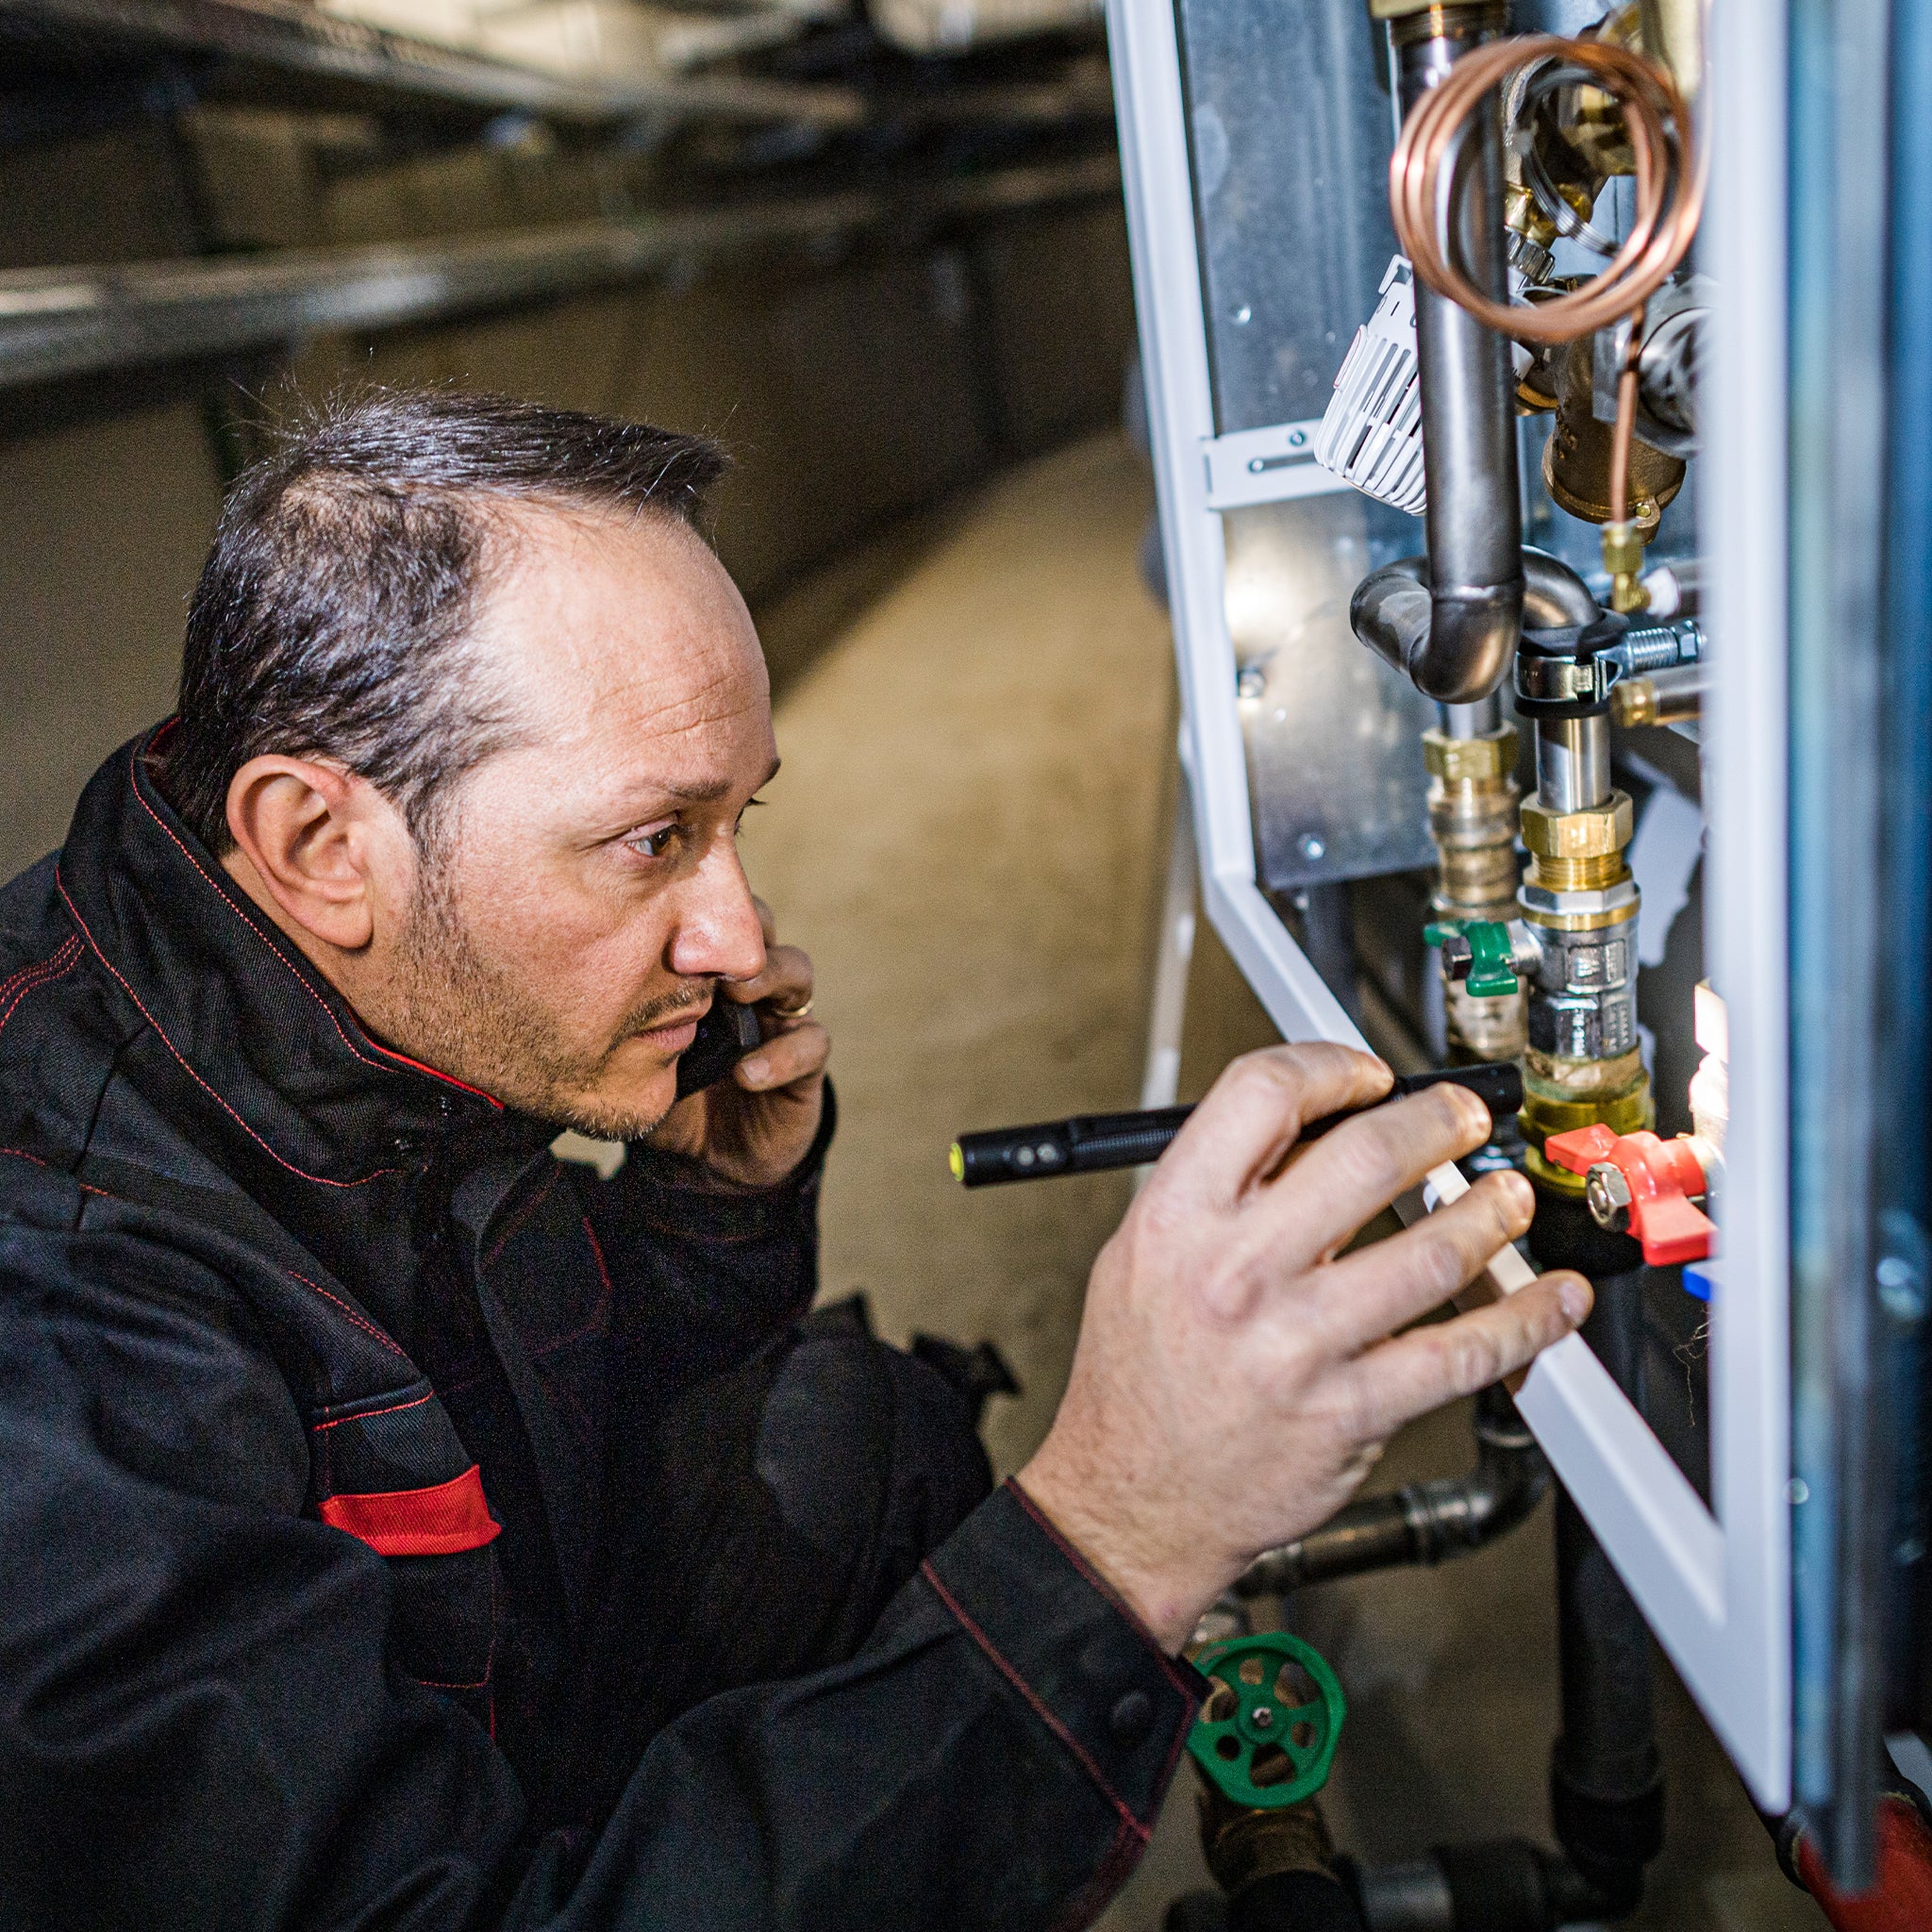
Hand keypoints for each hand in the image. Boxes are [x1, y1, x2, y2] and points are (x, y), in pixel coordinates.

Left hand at [651, 897, 828, 1188]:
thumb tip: (587, 1000)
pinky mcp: (804, 1063)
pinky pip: (810, 1043)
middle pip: (760, 929)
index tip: (666, 911)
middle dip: (741, 927)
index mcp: (708, 975)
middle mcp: (750, 986)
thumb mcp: (637, 1062)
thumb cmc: (666, 1098)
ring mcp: (781, 1020)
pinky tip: (747, 1075)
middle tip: (707, 945)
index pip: (712, 919)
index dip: (699, 906)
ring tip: (736, 992)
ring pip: (797, 971)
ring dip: (769, 974)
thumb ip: (626, 1029)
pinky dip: (781, 1055)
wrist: (701, 1164)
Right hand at [1016, 1042, 1589, 1651]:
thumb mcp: (1145, 1256)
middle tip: (1465, 1121)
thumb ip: (1222, 1190)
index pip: (1262, 1094)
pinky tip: (1549, 1299)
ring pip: (1432, 1251)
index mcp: (1177, 1219)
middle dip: (1439, 1122)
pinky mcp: (1348, 1411)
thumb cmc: (1138, 1378)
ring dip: (1492, 1212)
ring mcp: (1296, 1344)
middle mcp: (1234, 1273)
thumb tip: (1322, 1130)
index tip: (1369, 1075)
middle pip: (1366, 1156)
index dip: (1332, 1065)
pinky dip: (1525, 1319)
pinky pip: (1461, 1353)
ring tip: (1506, 1198)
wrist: (1131, 1500)